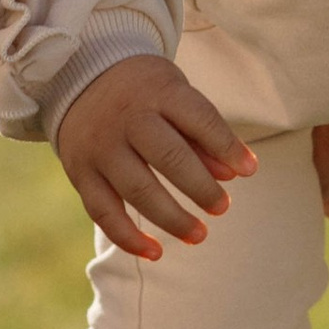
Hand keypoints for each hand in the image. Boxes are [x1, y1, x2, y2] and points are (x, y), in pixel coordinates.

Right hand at [56, 56, 253, 260]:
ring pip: (138, 190)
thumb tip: (233, 175)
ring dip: (172, 218)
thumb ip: (203, 134)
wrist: (79, 76)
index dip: (227, 146)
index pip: (200, 120)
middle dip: (201, 188)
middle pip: (169, 158)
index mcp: (158, 92)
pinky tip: (155, 253)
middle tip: (222, 208)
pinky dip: (128, 237)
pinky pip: (103, 211)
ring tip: (200, 235)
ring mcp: (101, 147)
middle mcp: (127, 119)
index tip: (250, 171)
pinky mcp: (81, 172)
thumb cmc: (144, 91)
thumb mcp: (176, 95)